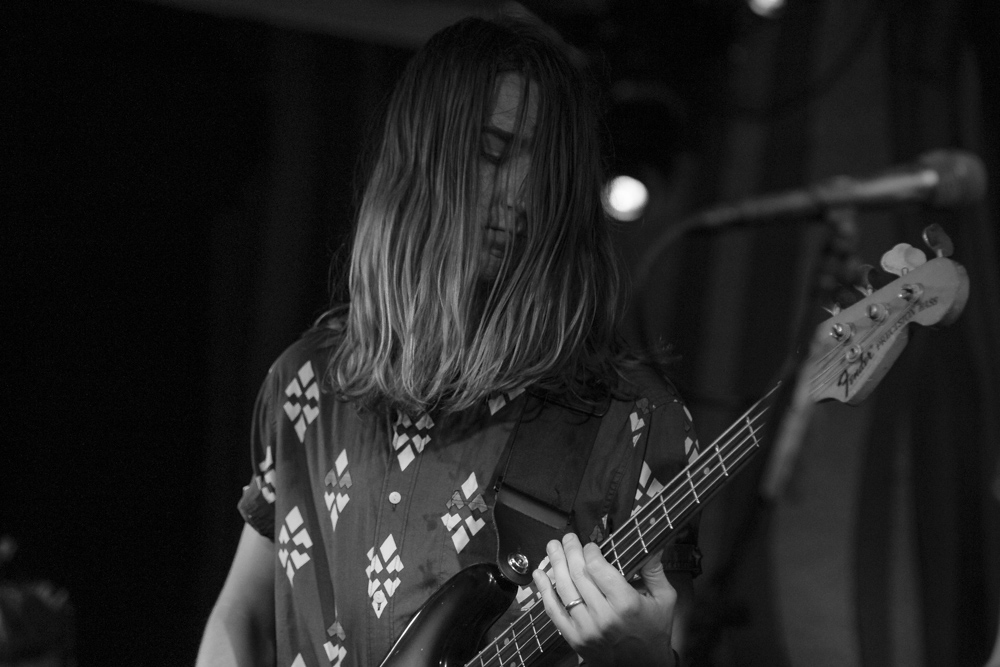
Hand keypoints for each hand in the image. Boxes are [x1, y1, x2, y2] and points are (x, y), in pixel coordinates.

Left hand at [532, 533, 676, 666]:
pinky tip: (539, 574)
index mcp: (626, 604)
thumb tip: (653, 544)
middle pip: (579, 575)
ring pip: (565, 589)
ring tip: (552, 547)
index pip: (598, 568)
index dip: (590, 551)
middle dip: (570, 551)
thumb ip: (655, 570)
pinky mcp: (575, 639)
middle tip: (567, 538)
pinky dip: (544, 591)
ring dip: (556, 564)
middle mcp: (604, 616)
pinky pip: (554, 611)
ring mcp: (587, 629)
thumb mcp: (664, 599)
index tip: (590, 544)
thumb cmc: (655, 631)